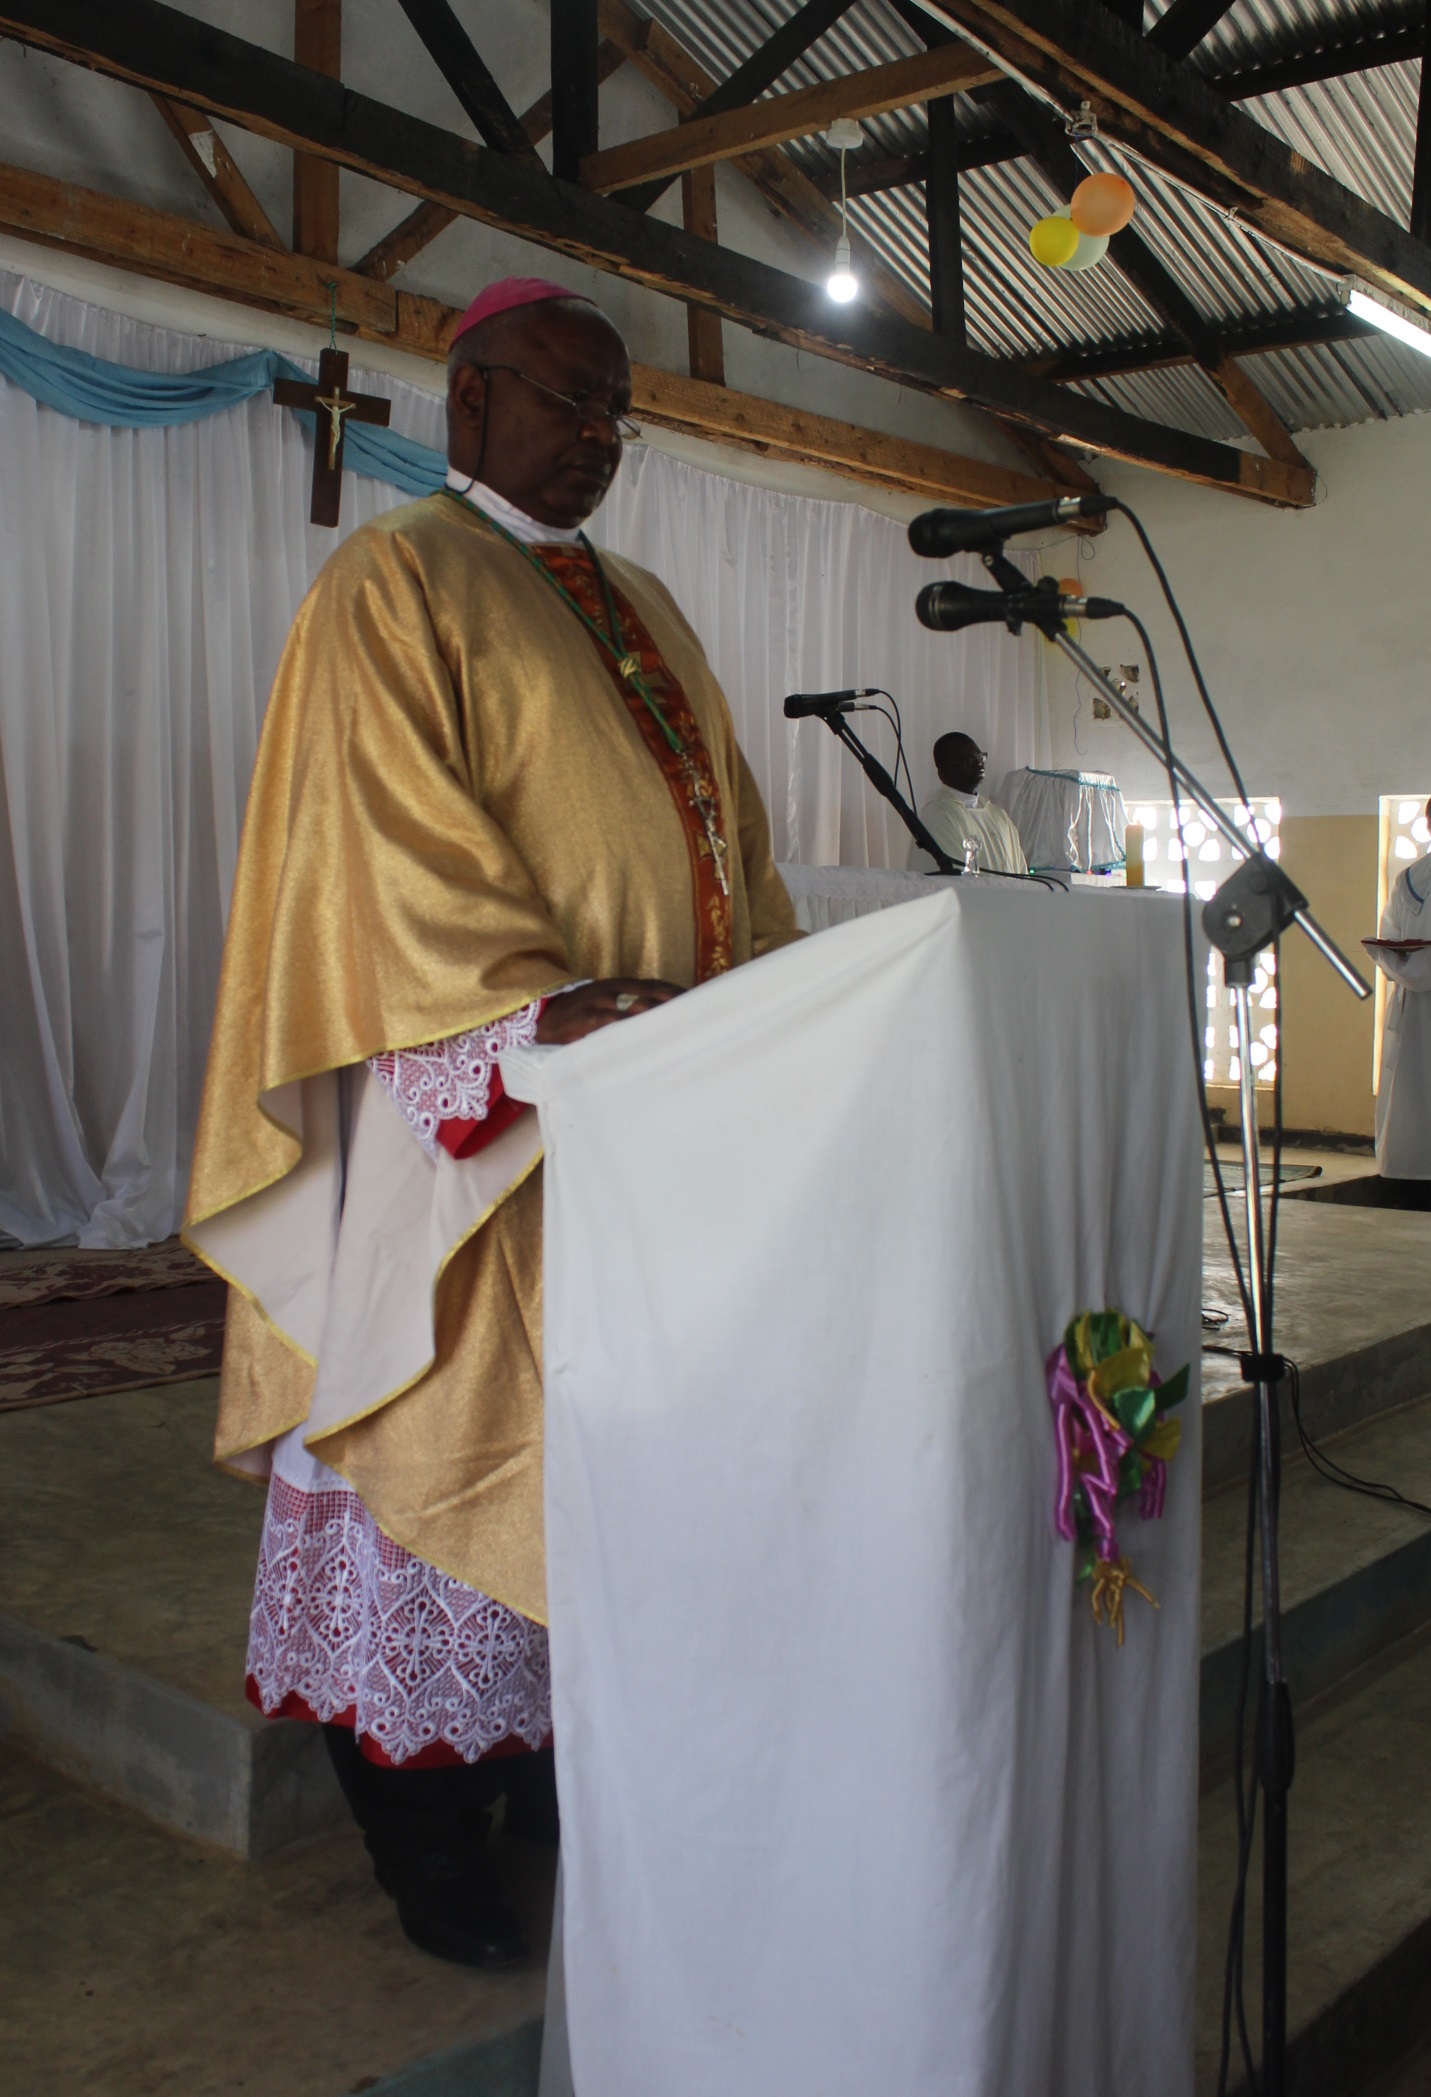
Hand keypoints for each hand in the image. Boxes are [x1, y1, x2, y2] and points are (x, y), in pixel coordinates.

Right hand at [536, 977, 684, 1044]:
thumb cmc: (581, 1012)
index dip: (676, 993)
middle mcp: (612, 990)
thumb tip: (658, 1016)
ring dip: (655, 1020)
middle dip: (673, 1006)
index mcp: (619, 985)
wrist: (545, 1016)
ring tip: (676, 1032)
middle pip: (651, 995)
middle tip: (695, 1020)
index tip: (697, 1004)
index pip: (655, 985)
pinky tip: (642, 1042)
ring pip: (634, 1010)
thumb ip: (630, 1004)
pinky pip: (611, 1024)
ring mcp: (600, 1003)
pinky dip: (627, 1031)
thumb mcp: (606, 1001)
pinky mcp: (586, 1019)